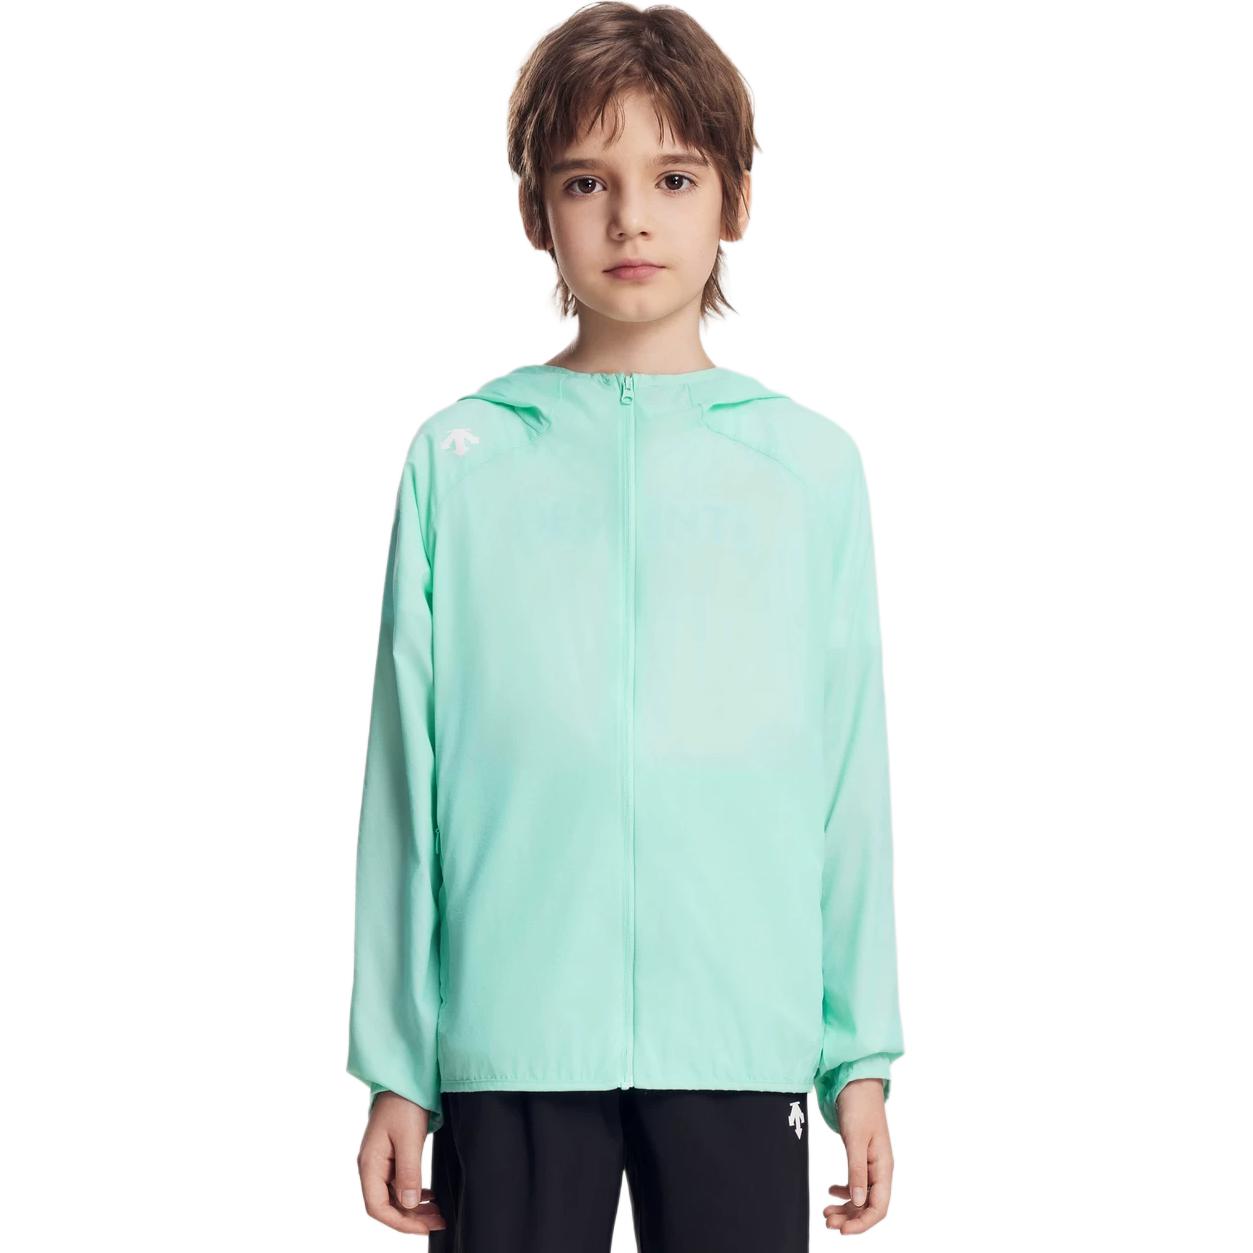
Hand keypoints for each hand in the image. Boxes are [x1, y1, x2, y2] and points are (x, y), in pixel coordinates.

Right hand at [356, 1091, 446, 1233]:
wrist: (406, 1079)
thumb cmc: (404, 1103)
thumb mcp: (409, 1138)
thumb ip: (409, 1172)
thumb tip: (409, 1204)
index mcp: (370, 1164)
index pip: (377, 1207)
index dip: (400, 1222)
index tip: (424, 1227)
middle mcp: (372, 1166)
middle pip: (386, 1205)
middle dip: (411, 1218)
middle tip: (438, 1221)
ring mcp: (381, 1162)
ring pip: (394, 1197)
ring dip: (414, 1208)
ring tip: (437, 1213)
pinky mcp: (391, 1156)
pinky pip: (399, 1184)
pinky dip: (413, 1193)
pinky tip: (428, 1196)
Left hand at [823, 1078, 892, 1234]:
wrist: (856, 1082)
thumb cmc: (859, 1107)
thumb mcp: (856, 1139)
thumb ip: (857, 1171)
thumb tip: (859, 1202)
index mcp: (884, 1167)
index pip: (879, 1207)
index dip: (863, 1223)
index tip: (842, 1231)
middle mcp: (881, 1169)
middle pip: (870, 1206)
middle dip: (850, 1218)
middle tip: (827, 1222)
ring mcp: (872, 1163)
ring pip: (862, 1196)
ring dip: (846, 1207)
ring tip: (826, 1212)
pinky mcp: (862, 1156)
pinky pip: (856, 1183)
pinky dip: (844, 1191)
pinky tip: (831, 1191)